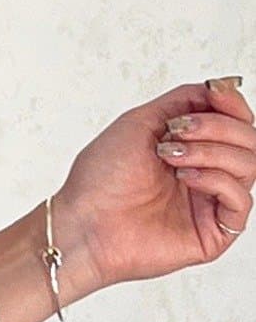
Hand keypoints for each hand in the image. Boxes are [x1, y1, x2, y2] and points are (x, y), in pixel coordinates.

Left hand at [55, 76, 250, 289]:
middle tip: (178, 131)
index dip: (231, 103)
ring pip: (248, 164)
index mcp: (191, 150)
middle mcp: (204, 175)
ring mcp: (209, 204)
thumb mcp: (141, 121)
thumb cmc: (100, 180)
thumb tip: (221, 88)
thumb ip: (184, 100)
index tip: (214, 92)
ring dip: (212, 150)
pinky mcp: (213, 233)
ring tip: (172, 156)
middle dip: (217, 125)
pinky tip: (186, 178)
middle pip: (248, 139)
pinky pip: (241, 199)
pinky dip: (217, 180)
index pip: (236, 122)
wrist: (82, 222)